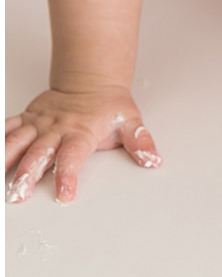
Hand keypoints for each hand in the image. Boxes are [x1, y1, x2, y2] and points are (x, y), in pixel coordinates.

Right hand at [5, 86, 158, 202]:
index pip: (73, 157)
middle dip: (27, 175)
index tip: (64, 195)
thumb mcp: (130, 122)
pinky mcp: (26, 119)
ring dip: (4, 161)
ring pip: (16, 142)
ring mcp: (39, 124)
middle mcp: (56, 129)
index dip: (68, 176)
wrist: (91, 80)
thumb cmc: (109, 105)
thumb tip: (153, 159)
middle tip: (18, 195)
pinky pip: (6, 128)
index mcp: (81, 132)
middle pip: (38, 154)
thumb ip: (140, 142)